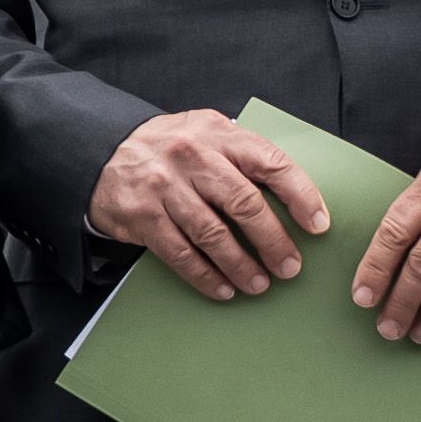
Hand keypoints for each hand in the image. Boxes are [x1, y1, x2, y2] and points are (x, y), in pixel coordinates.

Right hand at [91, 107, 329, 300]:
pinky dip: (205, 276)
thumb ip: (242, 155)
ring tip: (260, 284)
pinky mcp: (142, 215)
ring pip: (213, 234)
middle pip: (244, 203)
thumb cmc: (168, 147)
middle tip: (290, 267)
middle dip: (273, 241)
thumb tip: (294, 195)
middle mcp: (191, 156)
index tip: (318, 225)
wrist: (101, 150)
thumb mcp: (206, 133)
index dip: (300, 195)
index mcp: (217, 133)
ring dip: (241, 265)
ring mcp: (163, 186)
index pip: (269, 162)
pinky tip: (223, 288)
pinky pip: (181, 253)